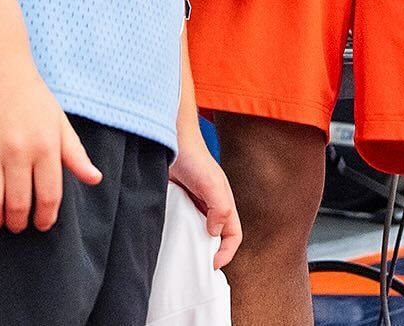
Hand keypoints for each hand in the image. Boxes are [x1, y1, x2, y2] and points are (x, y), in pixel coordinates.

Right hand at [0, 47, 101, 232]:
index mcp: (46, 145)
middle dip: (18, 223)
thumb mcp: (59, 121)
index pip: (49, 196)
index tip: (42, 224)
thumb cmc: (31, 94)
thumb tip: (94, 179)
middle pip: (18, 205)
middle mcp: (18, 150)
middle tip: (17, 225)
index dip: (46, 218)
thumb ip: (75, 153)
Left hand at [169, 136, 241, 269]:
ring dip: (192, 243)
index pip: (234, 235)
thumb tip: (215, 233)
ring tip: (182, 253)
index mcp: (224, 203)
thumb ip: (220, 208)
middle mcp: (211, 206)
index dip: (227, 252)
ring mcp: (194, 204)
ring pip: (199, 232)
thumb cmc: (194, 157)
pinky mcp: (179, 202)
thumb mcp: (212, 183)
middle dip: (209, 252)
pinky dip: (178, 233)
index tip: (211, 263)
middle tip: (196, 264)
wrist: (170, 141)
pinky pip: (182, 224)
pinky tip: (170, 236)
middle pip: (216, 237)